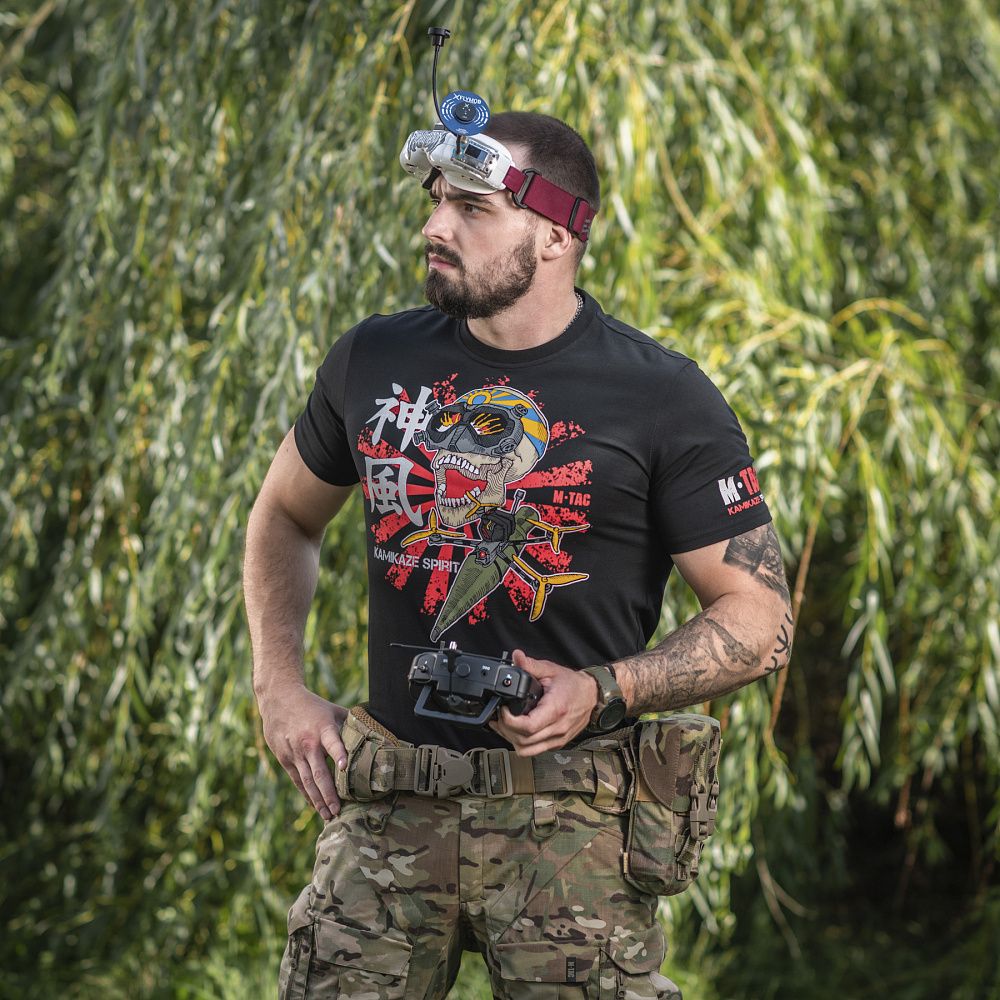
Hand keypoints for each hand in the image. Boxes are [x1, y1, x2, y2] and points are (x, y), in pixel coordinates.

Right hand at [257, 683, 347, 819]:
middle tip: (338, 810)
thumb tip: (376, 733)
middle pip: (319, 772)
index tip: (345, 767)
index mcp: (323, 728)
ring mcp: (295, 753)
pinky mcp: (285, 759)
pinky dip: (307, 795)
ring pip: (307, 781)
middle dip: (329, 793)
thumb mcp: (333, 710)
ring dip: (318, 800)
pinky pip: (297, 781)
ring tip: (328, 815)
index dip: (339, 754)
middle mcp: (308, 743)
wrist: (278, 699)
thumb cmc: (312, 706)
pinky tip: (315, 806)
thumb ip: (351, 723)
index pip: (332, 742)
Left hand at [490, 650, 598, 755]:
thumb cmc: (574, 685)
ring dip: (511, 740)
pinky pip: (534, 751)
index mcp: (555, 710)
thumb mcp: (551, 670)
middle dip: (505, 730)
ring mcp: (557, 738)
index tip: (503, 709)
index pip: (528, 726)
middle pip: (523, 742)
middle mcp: (557, 728)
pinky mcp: (557, 743)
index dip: (509, 721)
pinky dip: (521, 744)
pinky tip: (516, 731)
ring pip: (527, 750)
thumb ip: (531, 665)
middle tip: (499, 716)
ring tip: (504, 725)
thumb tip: (516, 657)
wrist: (592, 695)